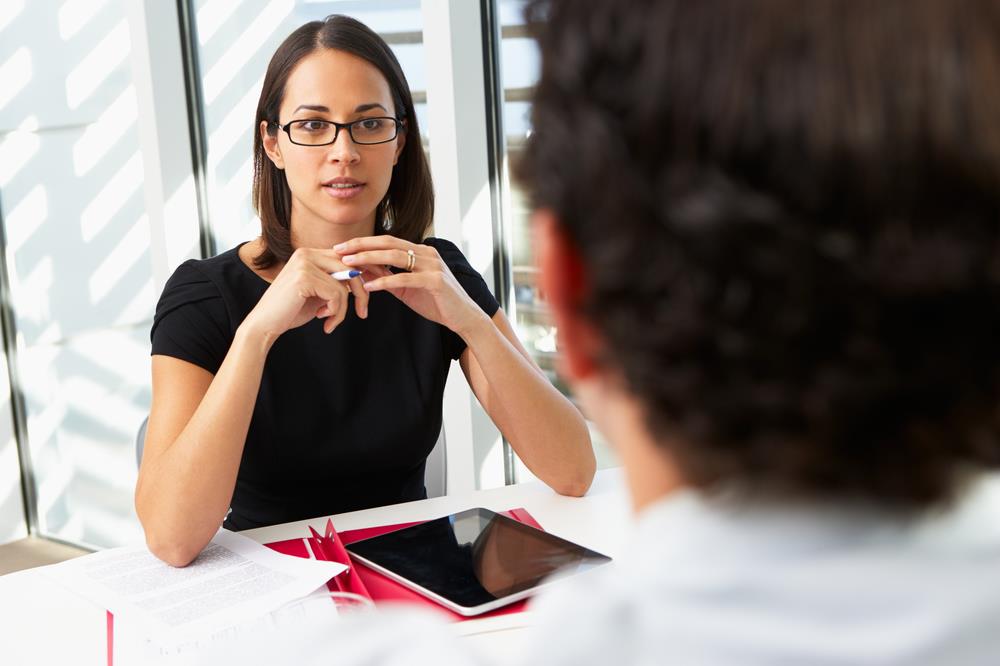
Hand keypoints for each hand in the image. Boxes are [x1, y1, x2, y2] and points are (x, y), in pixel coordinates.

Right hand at [242, 247, 368, 341]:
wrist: (265, 325)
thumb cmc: (292, 310)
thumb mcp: (319, 293)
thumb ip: (337, 282)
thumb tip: (366, 276)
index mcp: (310, 254)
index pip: (348, 258)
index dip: (366, 273)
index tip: (373, 292)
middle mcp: (307, 253)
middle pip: (351, 268)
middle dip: (363, 292)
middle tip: (363, 313)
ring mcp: (304, 264)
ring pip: (346, 285)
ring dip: (343, 309)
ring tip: (332, 321)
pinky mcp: (304, 278)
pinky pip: (337, 295)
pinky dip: (336, 312)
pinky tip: (323, 320)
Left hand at [335, 236, 485, 334]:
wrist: (463, 317)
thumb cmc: (435, 302)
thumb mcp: (407, 288)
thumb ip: (389, 278)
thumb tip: (363, 272)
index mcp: (420, 252)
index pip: (387, 241)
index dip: (364, 243)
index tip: (342, 247)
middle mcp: (426, 253)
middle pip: (388, 243)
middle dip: (361, 246)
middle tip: (339, 250)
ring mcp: (432, 265)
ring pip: (395, 257)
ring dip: (369, 259)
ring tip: (349, 264)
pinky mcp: (435, 281)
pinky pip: (405, 278)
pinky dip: (385, 281)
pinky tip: (369, 286)